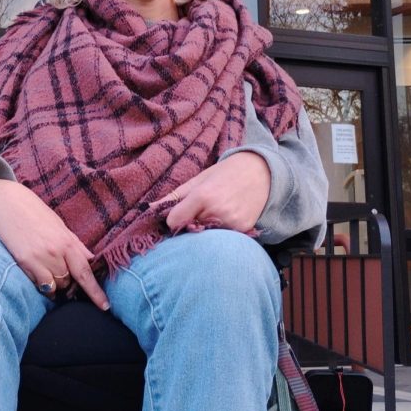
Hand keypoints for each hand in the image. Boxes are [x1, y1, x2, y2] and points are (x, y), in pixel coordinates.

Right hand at [0, 178, 109, 309]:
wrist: (5, 201)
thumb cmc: (33, 211)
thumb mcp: (59, 225)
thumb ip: (75, 245)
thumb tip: (91, 261)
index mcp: (67, 241)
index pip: (86, 272)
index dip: (96, 292)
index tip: (105, 306)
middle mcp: (56, 252)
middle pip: (70, 282)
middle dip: (70, 283)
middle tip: (61, 273)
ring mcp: (39, 258)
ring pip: (55, 286)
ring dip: (55, 285)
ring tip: (47, 269)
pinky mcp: (24, 262)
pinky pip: (39, 284)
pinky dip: (42, 285)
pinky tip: (37, 274)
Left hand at [155, 153, 271, 233]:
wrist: (263, 172)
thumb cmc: (226, 173)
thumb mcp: (199, 179)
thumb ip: (174, 197)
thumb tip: (148, 210)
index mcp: (202, 196)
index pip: (174, 221)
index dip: (174, 219)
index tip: (180, 214)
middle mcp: (217, 211)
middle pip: (189, 230)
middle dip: (189, 226)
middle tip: (198, 214)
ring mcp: (231, 222)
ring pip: (206, 236)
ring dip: (205, 230)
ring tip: (214, 215)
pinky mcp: (243, 230)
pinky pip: (223, 237)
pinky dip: (220, 232)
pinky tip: (226, 218)